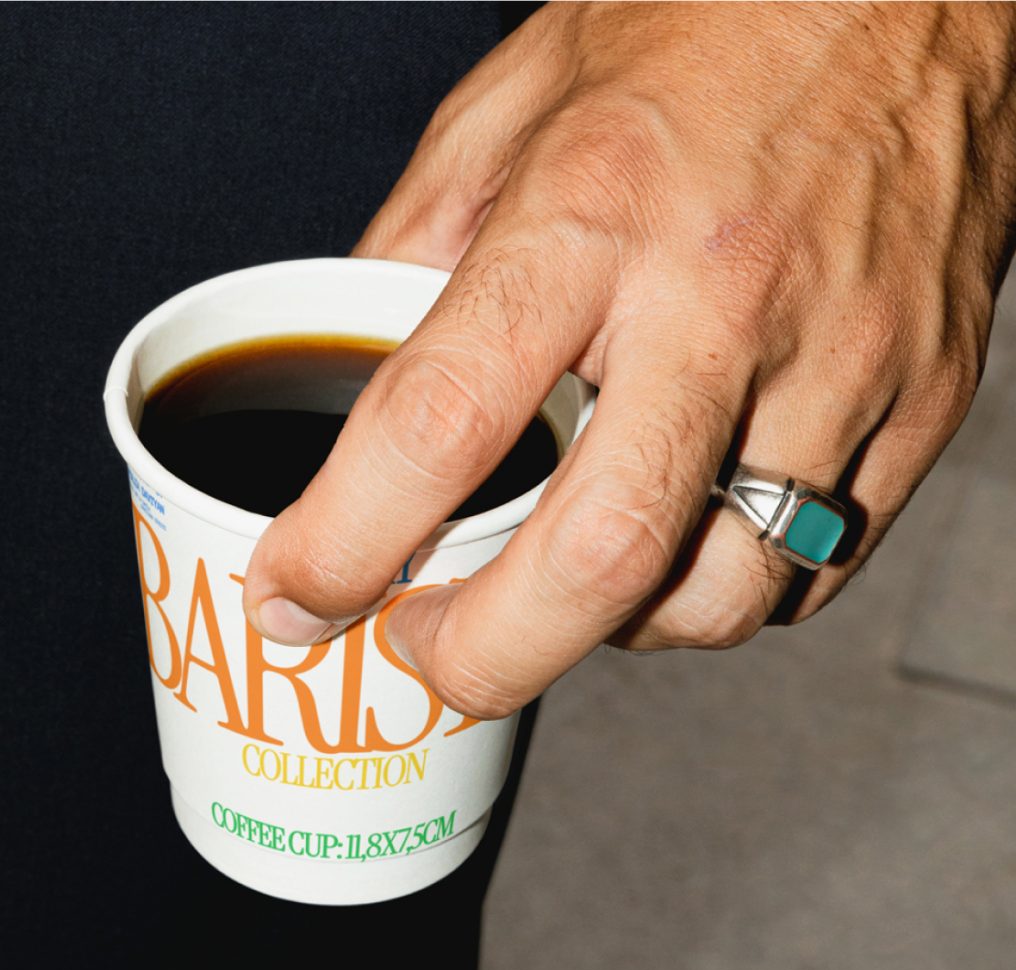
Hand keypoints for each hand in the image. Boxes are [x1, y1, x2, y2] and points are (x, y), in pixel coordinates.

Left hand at [242, 3, 1015, 718]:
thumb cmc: (708, 23)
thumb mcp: (511, 103)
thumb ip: (419, 243)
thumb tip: (353, 360)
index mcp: (592, 214)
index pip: (441, 422)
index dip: (343, 544)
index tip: (294, 596)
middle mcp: (721, 301)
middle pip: (595, 559)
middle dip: (482, 657)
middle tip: (424, 659)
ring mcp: (841, 362)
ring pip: (719, 596)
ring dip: (608, 633)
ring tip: (557, 586)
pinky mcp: (922, 401)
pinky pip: (814, 569)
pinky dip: (717, 593)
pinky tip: (673, 541)